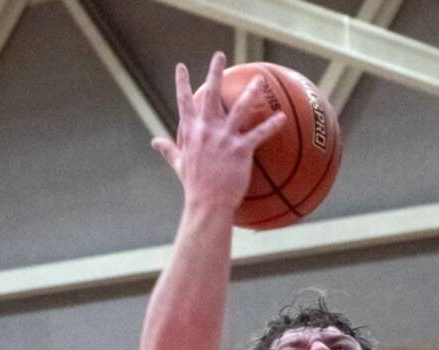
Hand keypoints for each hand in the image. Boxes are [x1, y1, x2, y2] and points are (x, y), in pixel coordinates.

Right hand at [151, 52, 286, 214]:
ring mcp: (224, 139)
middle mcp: (207, 130)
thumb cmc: (194, 186)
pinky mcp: (240, 150)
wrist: (207, 205)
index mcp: (191, 132)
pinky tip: (283, 118)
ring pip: (239, 109)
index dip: (181, 83)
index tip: (181, 66)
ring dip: (250, 93)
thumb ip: (169, 149)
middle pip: (211, 95)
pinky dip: (271, 126)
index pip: (184, 103)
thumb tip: (155, 141)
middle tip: (219, 55)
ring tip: (259, 79)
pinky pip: (259, 135)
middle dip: (214, 73)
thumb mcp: (179, 164)